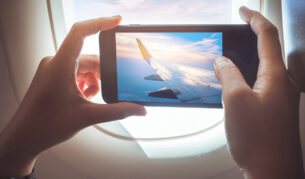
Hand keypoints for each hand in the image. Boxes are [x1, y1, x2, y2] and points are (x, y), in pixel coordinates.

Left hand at [0, 16, 145, 176]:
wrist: (24, 137)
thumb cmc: (46, 126)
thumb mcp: (87, 117)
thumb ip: (117, 111)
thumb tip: (139, 109)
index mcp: (60, 66)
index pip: (80, 33)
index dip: (100, 23)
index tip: (117, 21)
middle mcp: (55, 63)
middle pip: (88, 57)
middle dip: (102, 73)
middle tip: (112, 88)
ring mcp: (52, 69)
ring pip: (82, 66)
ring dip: (93, 80)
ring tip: (92, 99)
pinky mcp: (51, 76)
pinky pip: (74, 72)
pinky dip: (84, 82)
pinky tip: (85, 98)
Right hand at [214, 7, 303, 178]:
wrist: (272, 172)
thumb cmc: (257, 140)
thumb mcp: (235, 100)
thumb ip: (228, 74)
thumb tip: (222, 61)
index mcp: (276, 76)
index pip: (267, 35)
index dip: (253, 18)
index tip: (242, 10)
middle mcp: (283, 84)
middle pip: (269, 49)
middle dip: (252, 35)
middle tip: (237, 30)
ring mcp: (281, 97)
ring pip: (264, 68)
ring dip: (248, 58)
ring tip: (231, 58)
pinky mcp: (275, 109)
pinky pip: (262, 84)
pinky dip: (249, 76)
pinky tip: (236, 84)